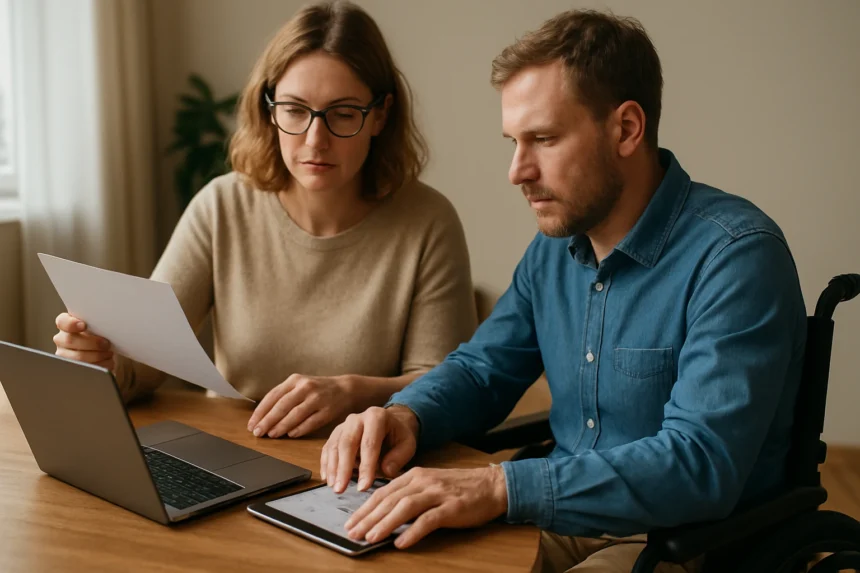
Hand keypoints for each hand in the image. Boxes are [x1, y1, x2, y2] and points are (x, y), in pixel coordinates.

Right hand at [53, 313, 114, 370]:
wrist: (106, 351)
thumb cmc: (101, 335)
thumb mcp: (99, 326)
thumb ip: (96, 323)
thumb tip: (105, 325)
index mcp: (67, 324)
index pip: (62, 322)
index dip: (71, 324)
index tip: (83, 325)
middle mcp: (62, 339)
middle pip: (70, 341)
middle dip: (92, 343)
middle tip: (106, 344)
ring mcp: (64, 355)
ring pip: (77, 357)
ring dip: (97, 355)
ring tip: (108, 353)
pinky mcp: (72, 368)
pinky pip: (84, 368)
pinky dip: (100, 365)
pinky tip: (107, 361)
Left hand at [248, 374, 359, 438]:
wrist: (345, 388)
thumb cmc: (317, 389)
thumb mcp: (299, 385)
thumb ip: (283, 396)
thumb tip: (262, 416)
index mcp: (295, 380)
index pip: (273, 396)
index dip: (260, 412)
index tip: (252, 424)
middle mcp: (306, 387)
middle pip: (282, 406)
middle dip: (267, 421)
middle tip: (258, 432)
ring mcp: (318, 398)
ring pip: (295, 414)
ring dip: (281, 426)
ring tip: (271, 435)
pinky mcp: (328, 410)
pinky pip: (311, 422)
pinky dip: (299, 429)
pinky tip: (291, 435)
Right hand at [320, 405, 418, 492]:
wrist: (391, 423)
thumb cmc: (398, 436)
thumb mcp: (407, 445)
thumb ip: (399, 457)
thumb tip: (385, 471)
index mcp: (377, 417)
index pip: (369, 443)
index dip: (366, 467)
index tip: (363, 487)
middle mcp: (357, 418)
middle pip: (347, 443)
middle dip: (343, 468)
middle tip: (341, 489)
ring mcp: (344, 425)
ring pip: (334, 446)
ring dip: (332, 468)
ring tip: (335, 487)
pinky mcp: (336, 433)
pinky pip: (327, 448)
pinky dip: (326, 464)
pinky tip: (328, 479)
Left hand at [344, 465, 507, 548]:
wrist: (491, 485)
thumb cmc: (459, 489)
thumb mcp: (429, 485)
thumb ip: (409, 495)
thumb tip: (384, 515)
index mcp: (414, 475)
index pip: (383, 493)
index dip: (364, 509)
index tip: (350, 523)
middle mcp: (423, 481)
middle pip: (389, 500)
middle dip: (368, 518)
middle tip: (352, 533)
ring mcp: (437, 493)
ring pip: (405, 507)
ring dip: (385, 523)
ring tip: (370, 538)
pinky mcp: (451, 507)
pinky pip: (428, 520)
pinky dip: (413, 531)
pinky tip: (401, 542)